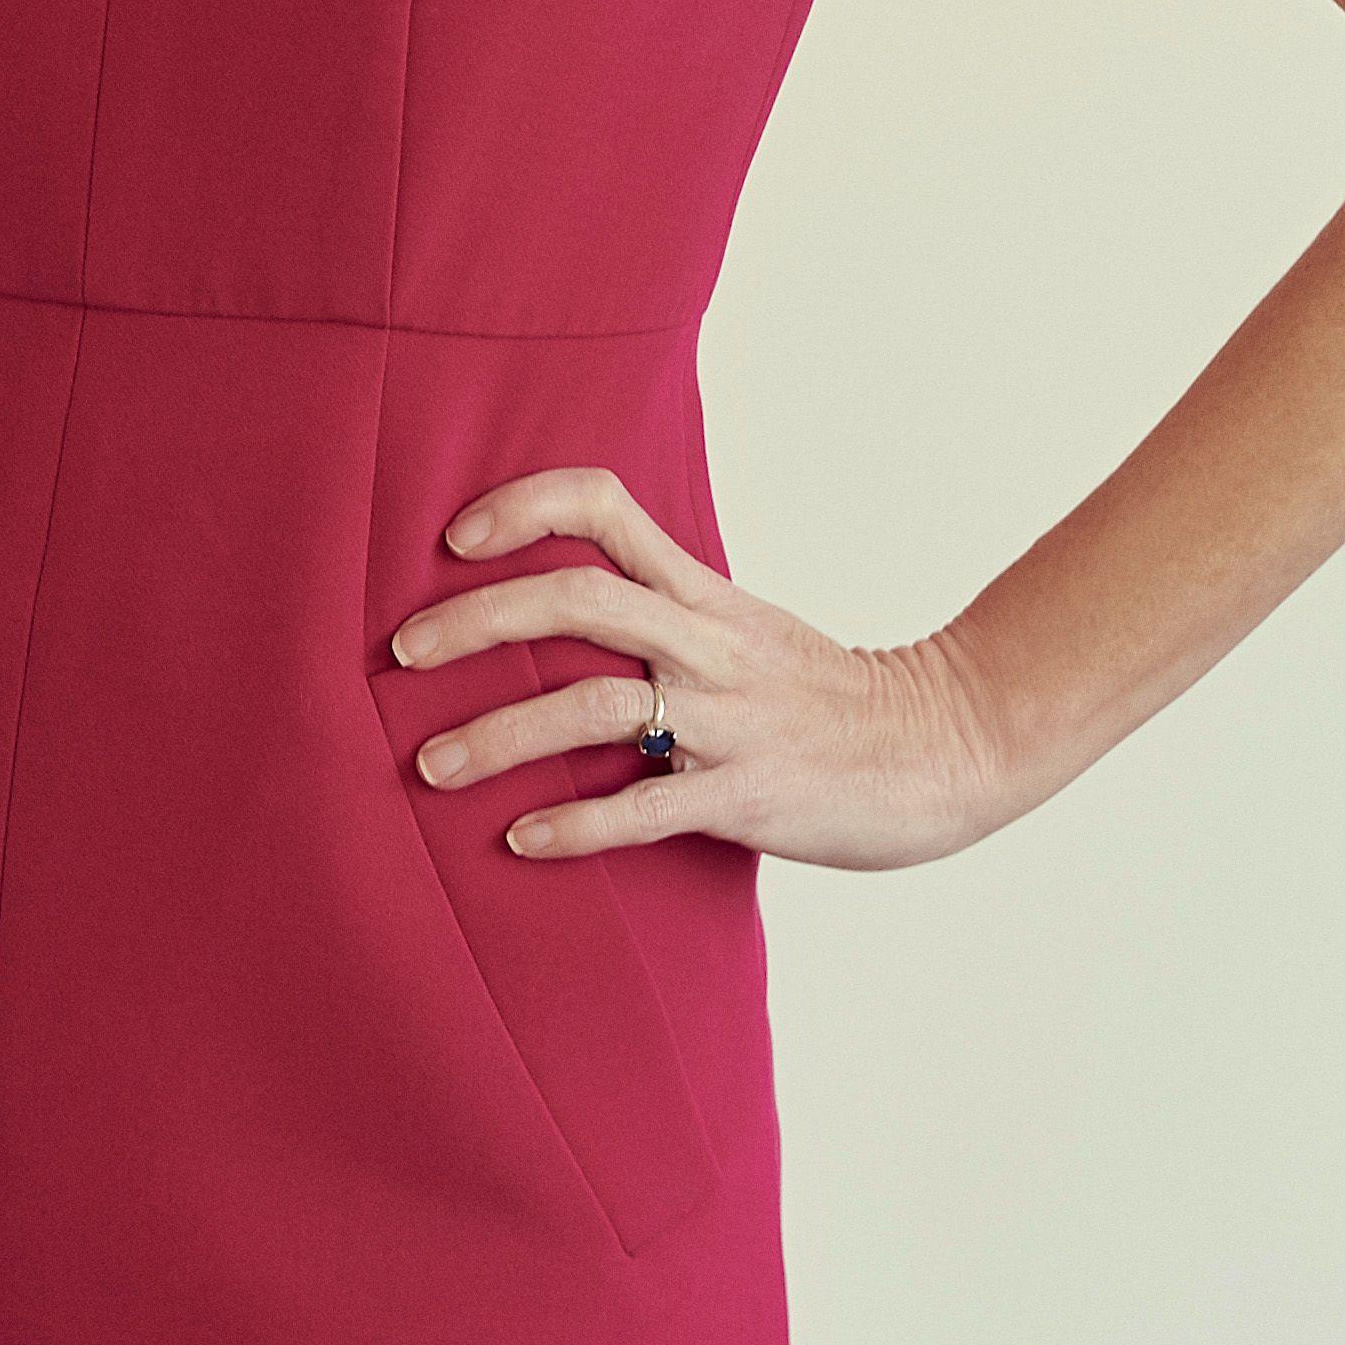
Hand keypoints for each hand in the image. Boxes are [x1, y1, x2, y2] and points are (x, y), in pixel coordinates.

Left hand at [389, 466, 1017, 873]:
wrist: (945, 746)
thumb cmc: (825, 693)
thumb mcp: (743, 624)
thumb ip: (660, 607)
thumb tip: (552, 604)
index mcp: (703, 593)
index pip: (604, 504)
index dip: (523, 505)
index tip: (454, 538)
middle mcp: (707, 644)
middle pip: (576, 598)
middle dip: (474, 621)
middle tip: (400, 651)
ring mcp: (726, 721)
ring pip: (592, 706)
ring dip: (498, 734)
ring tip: (430, 763)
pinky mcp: (744, 797)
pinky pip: (643, 809)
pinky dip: (573, 825)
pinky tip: (518, 840)